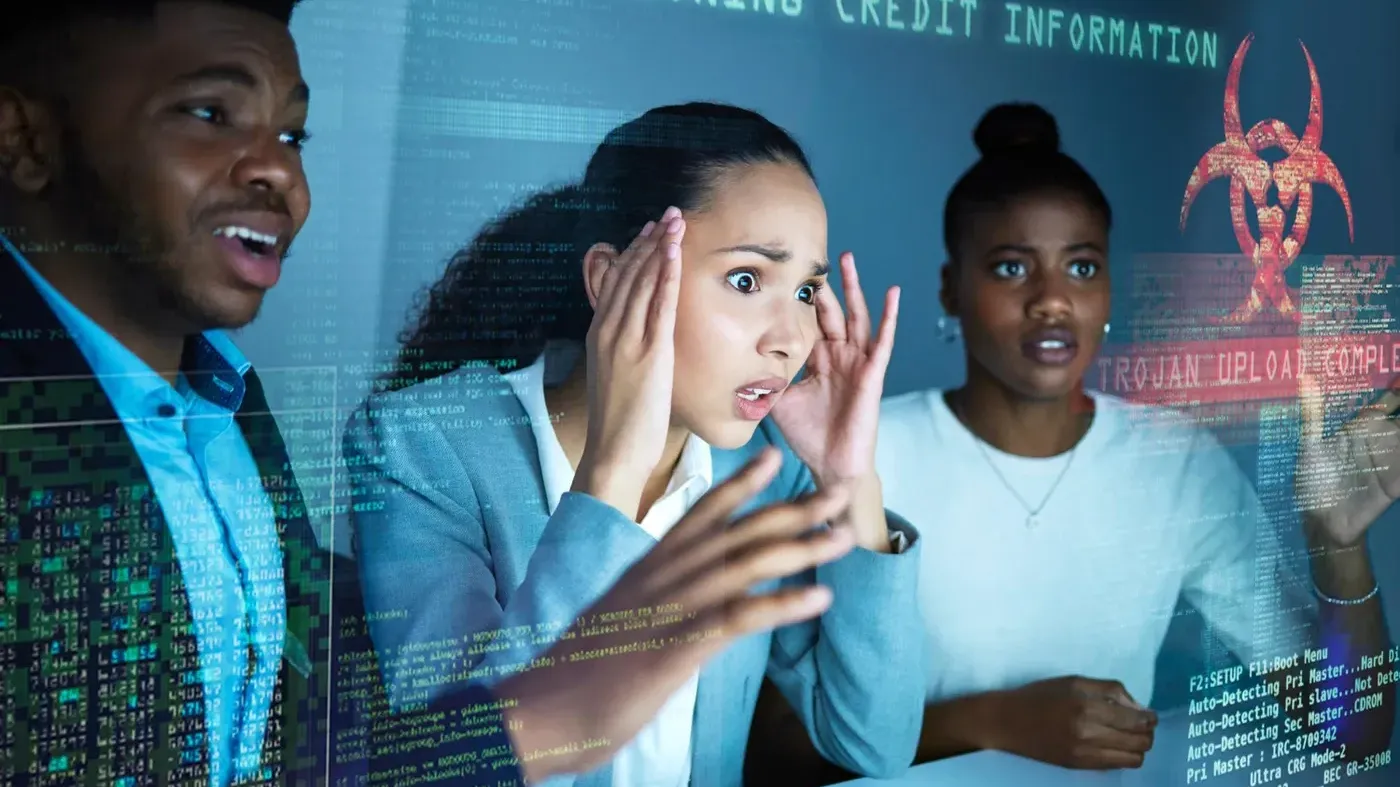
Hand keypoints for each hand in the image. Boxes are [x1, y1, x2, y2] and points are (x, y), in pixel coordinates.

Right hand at [499, 448, 855, 781]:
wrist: (537, 708)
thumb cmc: (574, 672)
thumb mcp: (615, 619)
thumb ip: (647, 600)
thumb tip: (669, 598)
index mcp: (647, 569)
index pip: (700, 515)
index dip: (740, 485)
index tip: (774, 458)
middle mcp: (662, 577)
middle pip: (738, 532)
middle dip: (793, 509)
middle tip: (840, 491)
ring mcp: (670, 609)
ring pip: (746, 565)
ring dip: (801, 548)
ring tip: (844, 536)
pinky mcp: (676, 647)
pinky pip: (739, 618)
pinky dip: (783, 605)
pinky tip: (820, 598)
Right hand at [574, 208, 684, 518]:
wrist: (613, 453)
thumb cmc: (620, 425)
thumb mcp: (616, 379)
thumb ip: (626, 354)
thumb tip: (640, 343)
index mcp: (599, 336)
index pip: (617, 284)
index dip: (634, 255)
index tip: (650, 233)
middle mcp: (609, 331)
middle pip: (628, 275)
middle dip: (648, 241)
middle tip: (666, 215)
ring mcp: (626, 340)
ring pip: (642, 282)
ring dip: (659, 247)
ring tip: (674, 221)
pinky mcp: (648, 352)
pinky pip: (659, 304)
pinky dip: (666, 274)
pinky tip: (675, 252)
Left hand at [770, 252, 898, 484]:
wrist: (831, 465)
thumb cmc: (808, 436)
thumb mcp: (777, 400)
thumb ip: (762, 377)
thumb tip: (731, 362)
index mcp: (815, 360)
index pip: (807, 322)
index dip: (797, 299)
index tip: (782, 271)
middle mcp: (837, 356)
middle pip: (830, 311)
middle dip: (824, 283)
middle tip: (814, 252)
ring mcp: (856, 362)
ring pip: (856, 316)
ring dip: (853, 288)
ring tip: (848, 259)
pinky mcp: (872, 373)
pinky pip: (882, 341)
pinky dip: (889, 317)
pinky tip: (893, 293)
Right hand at [984, 676, 1156, 769]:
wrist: (1007, 723)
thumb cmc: (1039, 696)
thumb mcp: (1074, 682)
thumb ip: (1109, 690)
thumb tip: (1138, 706)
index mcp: (1087, 707)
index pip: (1135, 720)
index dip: (1149, 719)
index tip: (1150, 715)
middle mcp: (1089, 733)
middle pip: (1139, 742)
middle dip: (1147, 733)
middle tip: (1142, 725)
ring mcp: (1085, 754)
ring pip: (1132, 758)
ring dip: (1138, 748)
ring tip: (1130, 737)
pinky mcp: (1080, 766)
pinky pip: (1116, 766)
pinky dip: (1123, 756)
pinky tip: (1115, 745)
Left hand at [1296, 373, 1399, 546]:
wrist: (1320, 519)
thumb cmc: (1314, 479)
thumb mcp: (1310, 445)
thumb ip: (1313, 413)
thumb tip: (1306, 377)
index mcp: (1361, 428)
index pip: (1387, 401)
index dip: (1398, 387)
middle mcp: (1381, 440)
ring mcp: (1391, 461)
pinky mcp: (1395, 484)